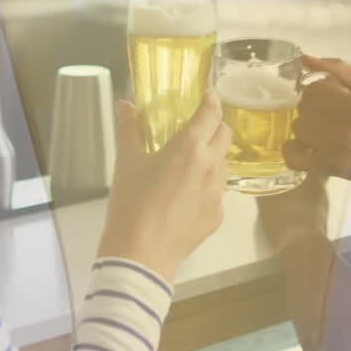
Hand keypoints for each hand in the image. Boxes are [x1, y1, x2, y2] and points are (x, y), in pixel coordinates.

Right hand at [98, 93, 231, 282]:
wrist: (141, 253)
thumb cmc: (131, 204)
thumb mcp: (127, 162)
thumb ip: (129, 129)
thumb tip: (125, 105)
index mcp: (189, 146)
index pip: (211, 113)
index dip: (211, 101)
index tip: (207, 96)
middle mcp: (211, 165)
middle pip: (226, 134)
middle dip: (215, 127)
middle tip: (197, 130)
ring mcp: (218, 192)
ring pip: (224, 163)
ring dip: (213, 157)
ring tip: (190, 165)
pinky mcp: (218, 215)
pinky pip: (218, 191)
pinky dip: (207, 186)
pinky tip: (186, 196)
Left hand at [285, 55, 350, 183]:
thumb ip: (338, 70)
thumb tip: (304, 58)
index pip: (314, 91)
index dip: (319, 89)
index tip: (330, 95)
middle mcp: (345, 130)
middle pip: (304, 108)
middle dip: (312, 105)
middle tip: (328, 110)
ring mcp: (335, 151)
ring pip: (298, 128)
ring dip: (307, 124)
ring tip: (323, 127)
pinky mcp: (330, 169)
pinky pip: (294, 158)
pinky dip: (292, 149)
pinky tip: (305, 144)